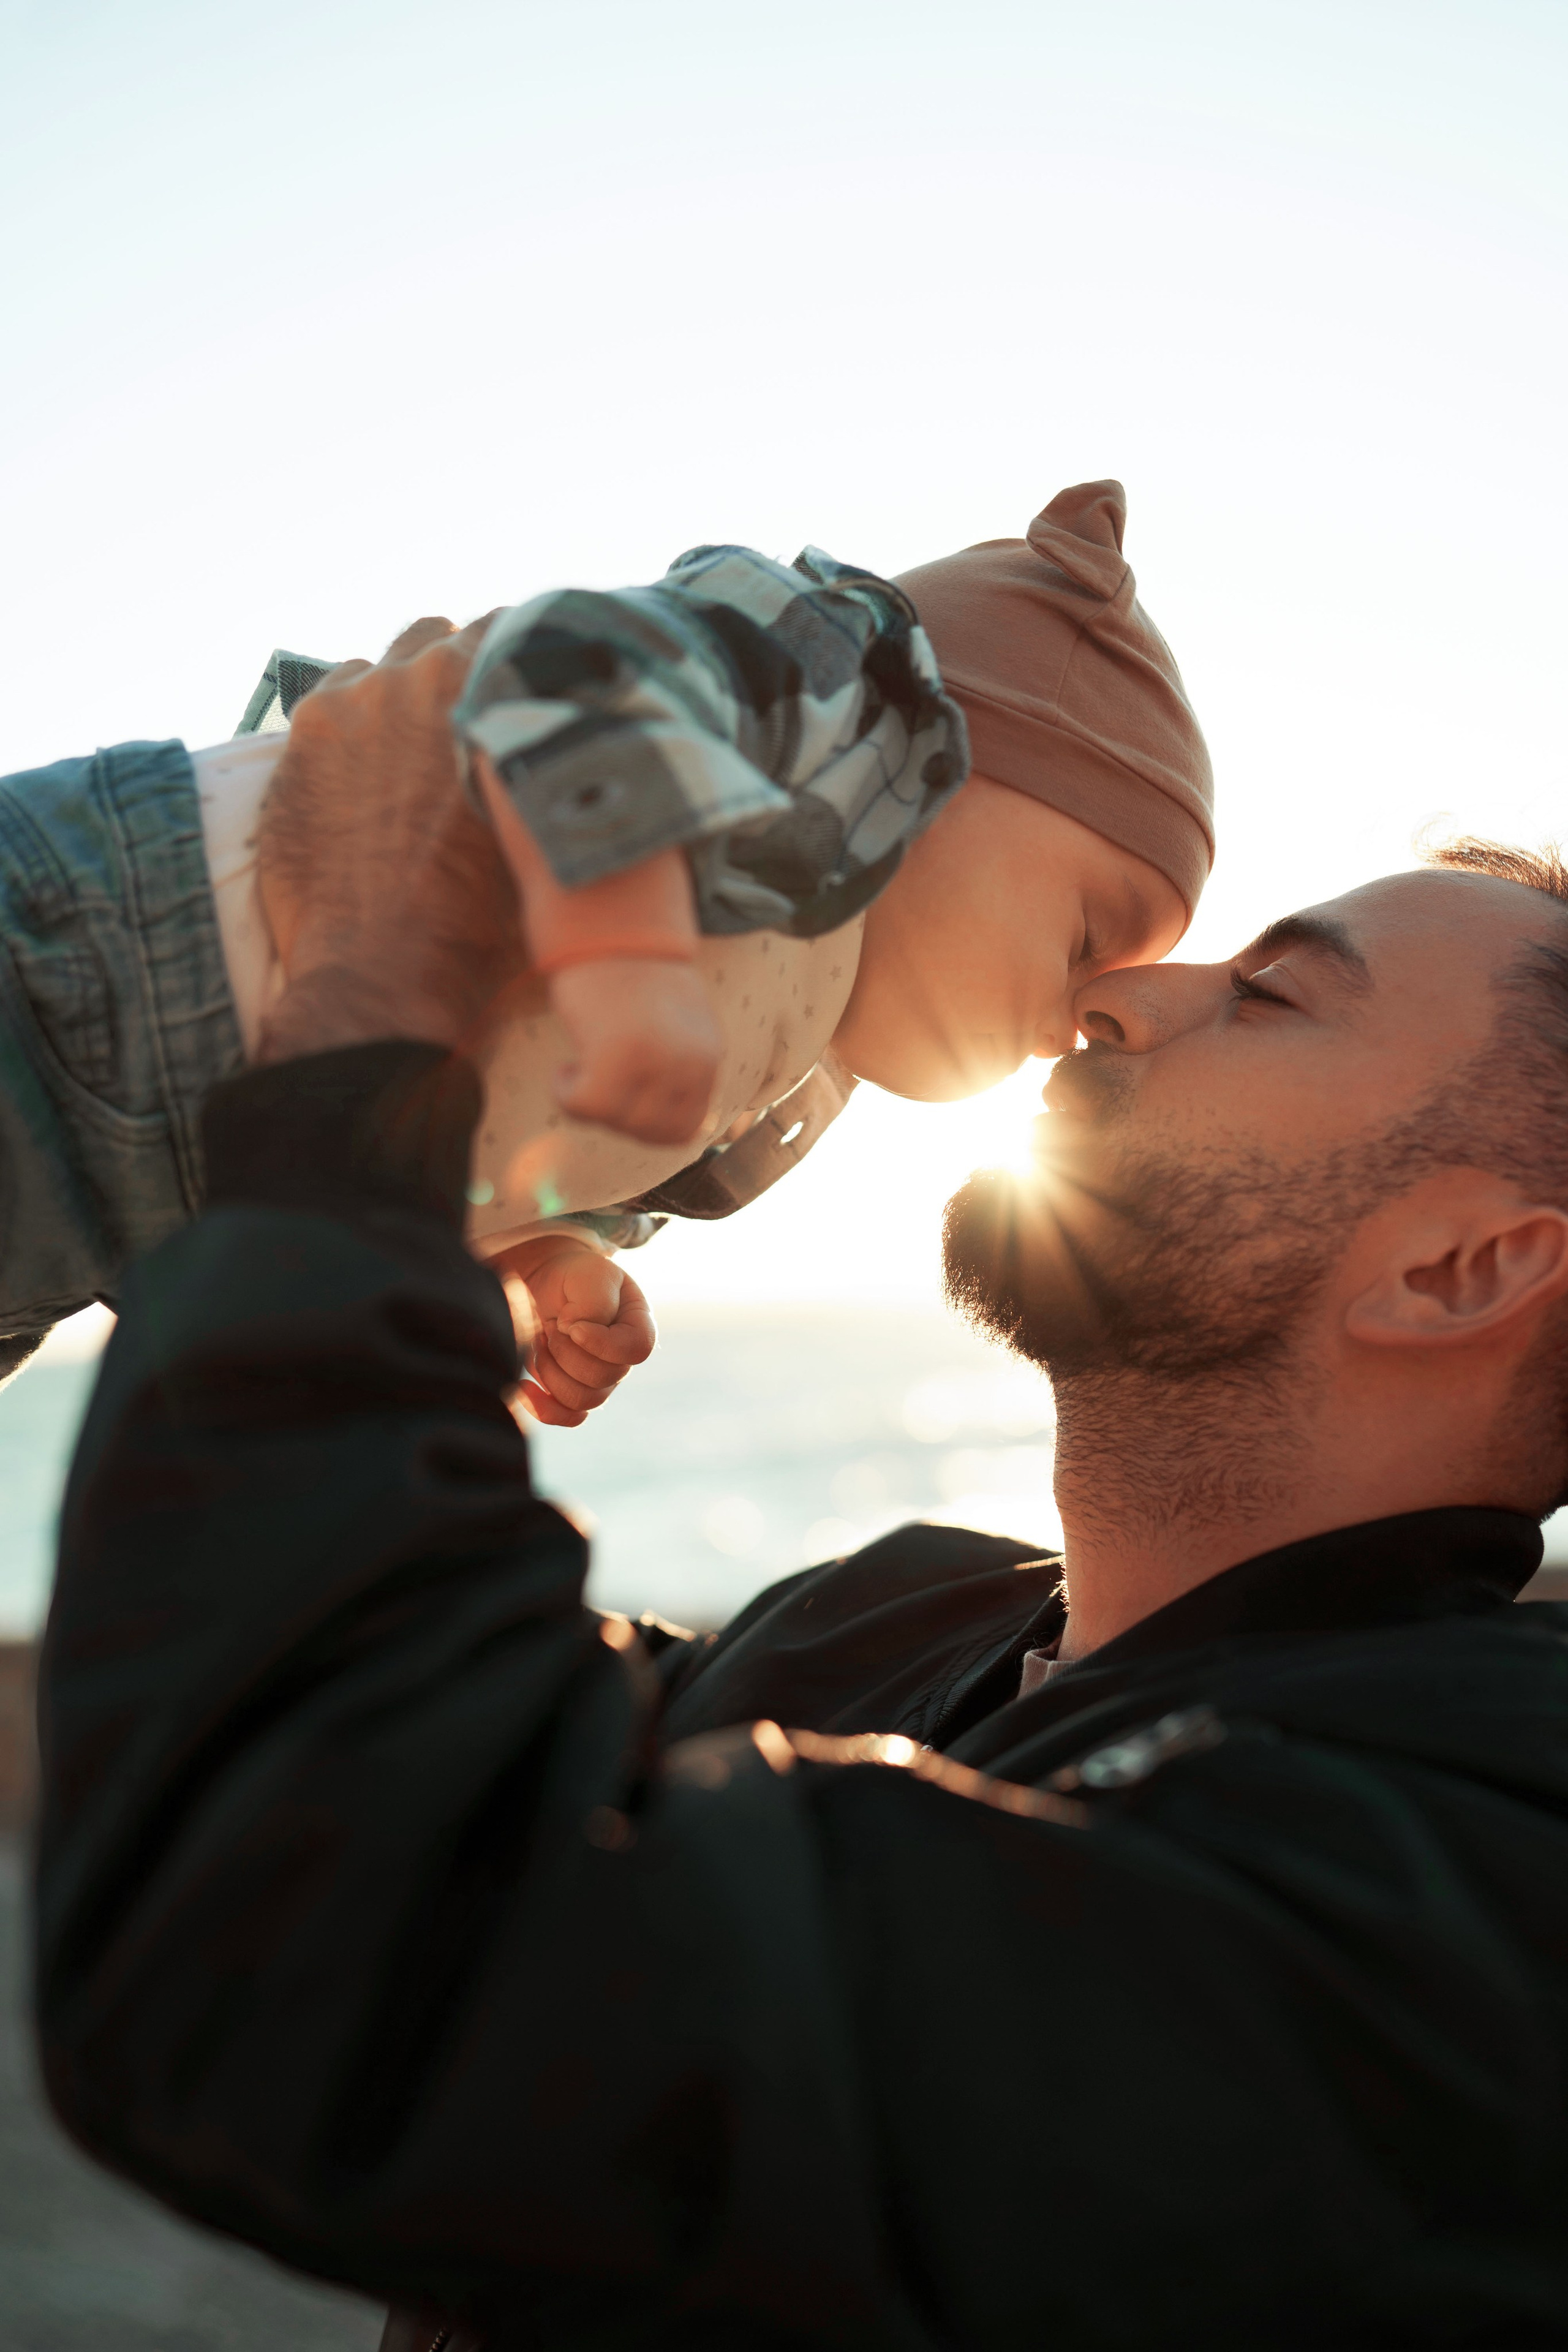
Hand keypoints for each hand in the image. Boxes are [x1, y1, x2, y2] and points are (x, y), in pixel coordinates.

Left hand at [256, 614, 523, 1063]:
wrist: (385, 971)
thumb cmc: (480, 920)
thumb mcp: (542, 831)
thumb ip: (549, 765)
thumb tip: (572, 742)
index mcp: (490, 693)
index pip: (512, 630)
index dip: (519, 657)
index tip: (522, 683)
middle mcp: (420, 678)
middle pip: (442, 639)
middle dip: (455, 673)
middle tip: (465, 727)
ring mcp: (354, 702)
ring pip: (383, 666)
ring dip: (400, 695)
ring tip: (410, 754)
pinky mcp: (305, 737)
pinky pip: (335, 699)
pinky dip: (352, 723)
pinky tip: (364, 772)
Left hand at [494, 1235, 656, 1425]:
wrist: (547, 1284)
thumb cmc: (573, 1276)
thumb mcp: (589, 1274)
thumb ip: (594, 1300)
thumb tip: (575, 1332)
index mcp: (637, 1324)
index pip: (637, 1348)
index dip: (602, 1344)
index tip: (569, 1324)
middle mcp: (623, 1358)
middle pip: (603, 1378)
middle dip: (565, 1351)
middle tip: (550, 1325)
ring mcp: (600, 1380)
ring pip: (581, 1399)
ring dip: (550, 1371)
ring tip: (539, 1341)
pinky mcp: (574, 1394)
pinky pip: (568, 1417)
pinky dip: (543, 1407)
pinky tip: (524, 1385)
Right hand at [551, 958, 722, 1144]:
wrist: (610, 920)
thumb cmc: (633, 970)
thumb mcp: (677, 1023)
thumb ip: (679, 1066)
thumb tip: (667, 1120)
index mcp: (708, 1056)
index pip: (686, 1128)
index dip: (647, 1126)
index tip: (622, 1100)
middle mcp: (689, 1063)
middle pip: (651, 1132)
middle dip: (618, 1118)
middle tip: (595, 1082)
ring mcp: (655, 1061)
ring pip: (618, 1123)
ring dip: (591, 1104)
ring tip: (579, 1065)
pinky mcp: (616, 1055)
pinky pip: (585, 1107)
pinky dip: (566, 1095)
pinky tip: (564, 1066)